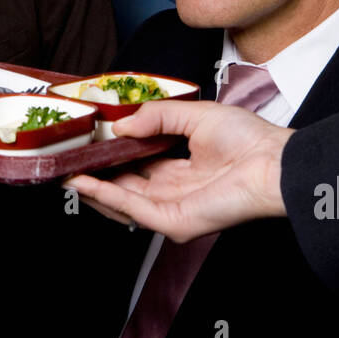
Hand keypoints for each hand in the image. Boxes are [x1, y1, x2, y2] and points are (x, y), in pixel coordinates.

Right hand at [64, 100, 290, 242]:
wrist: (274, 162)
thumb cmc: (247, 139)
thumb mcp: (193, 115)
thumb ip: (156, 117)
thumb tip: (119, 126)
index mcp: (177, 170)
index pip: (133, 165)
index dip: (108, 154)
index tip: (84, 140)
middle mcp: (171, 192)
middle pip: (121, 186)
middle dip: (92, 172)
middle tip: (64, 157)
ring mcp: (171, 210)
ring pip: (120, 202)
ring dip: (91, 187)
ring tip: (64, 171)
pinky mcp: (174, 222)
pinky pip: (133, 210)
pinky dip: (106, 196)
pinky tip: (85, 181)